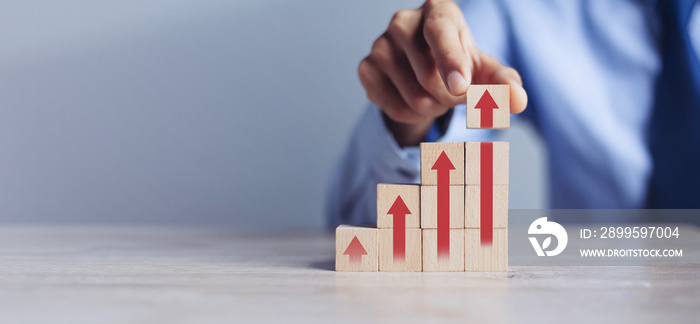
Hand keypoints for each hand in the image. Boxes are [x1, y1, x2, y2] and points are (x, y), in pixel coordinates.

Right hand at [358, 0, 527, 145]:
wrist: (424, 68)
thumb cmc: (459, 63)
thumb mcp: (486, 71)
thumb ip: (505, 83)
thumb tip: (518, 101)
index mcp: (437, 10)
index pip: (440, 32)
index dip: (451, 60)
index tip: (461, 86)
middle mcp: (403, 22)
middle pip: (430, 77)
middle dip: (451, 97)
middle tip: (455, 91)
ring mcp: (379, 45)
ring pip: (414, 98)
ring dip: (433, 107)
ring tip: (434, 92)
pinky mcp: (365, 69)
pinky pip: (395, 108)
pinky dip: (412, 115)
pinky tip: (413, 98)